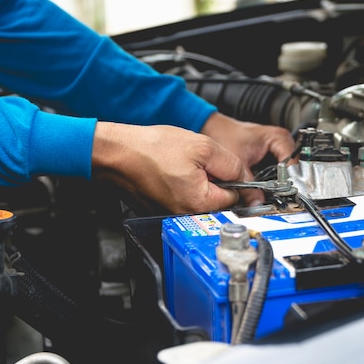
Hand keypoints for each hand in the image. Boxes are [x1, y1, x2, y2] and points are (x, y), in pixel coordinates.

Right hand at [91, 122, 248, 212]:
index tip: (224, 166)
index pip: (236, 198)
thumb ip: (232, 165)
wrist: (117, 153)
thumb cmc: (151, 149)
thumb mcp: (203, 147)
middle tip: (199, 163)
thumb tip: (246, 178)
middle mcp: (186, 216)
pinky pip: (184, 199)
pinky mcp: (162, 210)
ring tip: (182, 166)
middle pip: (219, 201)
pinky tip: (172, 172)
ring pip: (201, 199)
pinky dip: (183, 186)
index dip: (234, 178)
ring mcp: (172, 215)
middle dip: (216, 181)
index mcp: (200, 203)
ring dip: (200, 182)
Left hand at [200, 112, 295, 204]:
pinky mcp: (273, 153)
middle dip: (282, 183)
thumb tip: (257, 203)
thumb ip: (249, 186)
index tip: (280, 193)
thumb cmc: (226, 135)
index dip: (286, 181)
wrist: (216, 128)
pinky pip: (279, 170)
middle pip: (292, 168)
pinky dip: (272, 178)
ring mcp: (279, 147)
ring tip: (269, 191)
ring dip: (278, 182)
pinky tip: (266, 185)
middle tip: (274, 195)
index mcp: (278, 138)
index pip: (291, 164)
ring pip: (286, 171)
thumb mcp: (239, 163)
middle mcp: (282, 141)